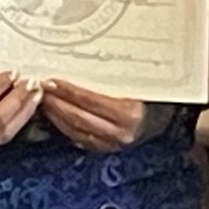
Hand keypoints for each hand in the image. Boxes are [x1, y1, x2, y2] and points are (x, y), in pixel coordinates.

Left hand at [39, 80, 167, 151]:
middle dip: (55, 102)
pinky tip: (55, 115)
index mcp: (129, 113)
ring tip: (44, 99)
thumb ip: (111, 74)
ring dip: (55, 115)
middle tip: (41, 88)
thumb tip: (78, 59)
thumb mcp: (137, 79)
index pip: (89, 100)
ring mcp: (113, 143)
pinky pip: (79, 139)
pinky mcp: (107, 149)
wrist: (167, 115)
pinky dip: (63, 126)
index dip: (67, 91)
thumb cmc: (153, 93)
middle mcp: (121, 132)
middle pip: (78, 117)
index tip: (51, 80)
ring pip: (75, 130)